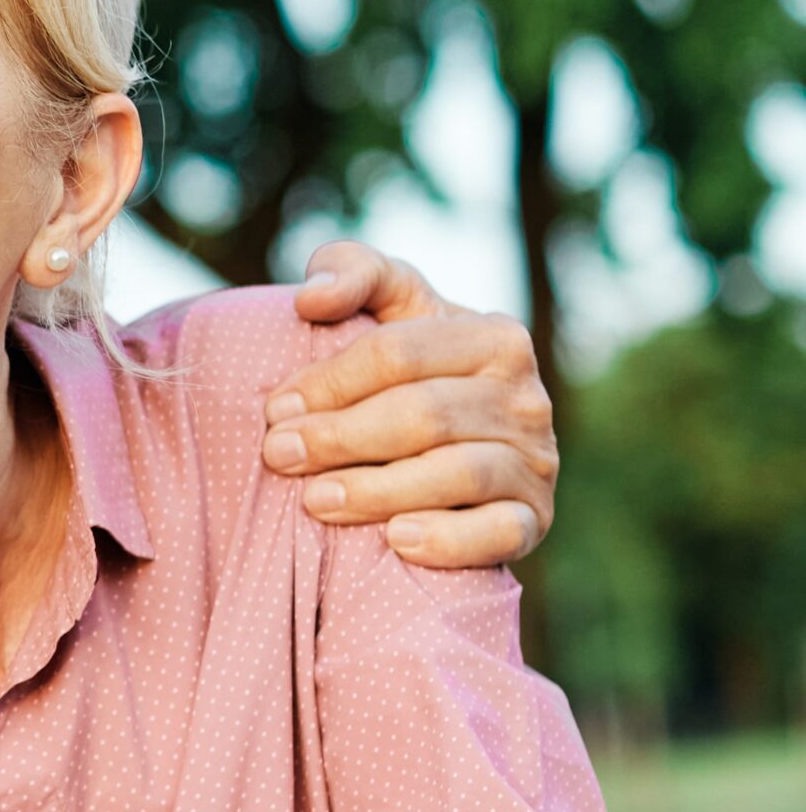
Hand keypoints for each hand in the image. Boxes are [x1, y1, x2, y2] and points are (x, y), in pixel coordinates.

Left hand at [269, 241, 557, 571]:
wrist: (447, 440)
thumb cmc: (404, 363)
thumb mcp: (386, 303)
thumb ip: (352, 271)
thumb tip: (313, 298)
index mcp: (494, 336)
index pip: (399, 355)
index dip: (329, 382)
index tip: (274, 409)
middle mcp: (527, 398)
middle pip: (424, 415)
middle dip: (341, 437)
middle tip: (279, 455)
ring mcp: (537, 461)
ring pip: (458, 474)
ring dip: (378, 490)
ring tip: (315, 500)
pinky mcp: (534, 519)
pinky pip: (499, 533)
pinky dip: (449, 539)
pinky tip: (396, 540)